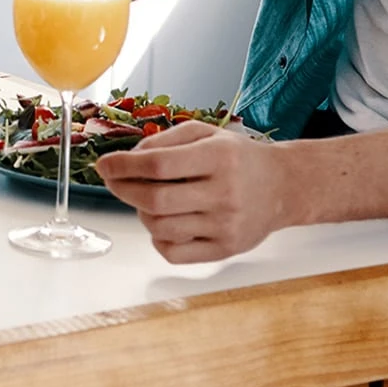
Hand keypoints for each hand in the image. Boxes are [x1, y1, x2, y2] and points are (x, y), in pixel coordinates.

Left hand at [96, 119, 295, 262]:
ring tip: (146, 199)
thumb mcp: (205, 133)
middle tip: (114, 181)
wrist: (283, 186)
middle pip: (155, 200)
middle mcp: (224, 193)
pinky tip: (163, 222)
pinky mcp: (225, 250)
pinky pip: (174, 253)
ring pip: (161, 228)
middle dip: (123, 190)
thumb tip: (127, 159)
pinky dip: (157, 238)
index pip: (158, 165)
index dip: (123, 166)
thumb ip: (164, 141)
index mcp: (218, 158)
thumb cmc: (238, 158)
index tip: (104, 165)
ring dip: (140, 213)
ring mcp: (225, 226)